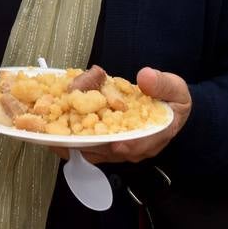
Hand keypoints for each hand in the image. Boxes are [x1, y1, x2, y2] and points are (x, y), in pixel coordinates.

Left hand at [66, 68, 191, 164]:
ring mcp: (119, 148)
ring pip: (94, 151)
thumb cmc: (172, 100)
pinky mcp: (106, 143)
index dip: (125, 145)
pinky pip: (86, 145)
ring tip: (52, 134)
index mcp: (156, 136)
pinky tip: (54, 129)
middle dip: (87, 139)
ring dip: (73, 142)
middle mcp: (134, 148)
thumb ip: (163, 84)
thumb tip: (145, 77)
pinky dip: (71, 138)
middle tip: (64, 134)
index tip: (114, 142)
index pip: (139, 145)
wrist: (169, 107)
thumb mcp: (175, 88)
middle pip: (109, 150)